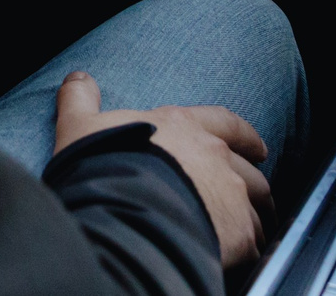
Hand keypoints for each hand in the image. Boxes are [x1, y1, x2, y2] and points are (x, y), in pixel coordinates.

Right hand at [53, 71, 273, 267]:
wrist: (123, 211)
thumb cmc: (104, 165)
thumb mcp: (81, 125)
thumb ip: (81, 100)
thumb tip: (77, 78)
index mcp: (185, 126)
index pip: (226, 122)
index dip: (244, 135)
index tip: (257, 147)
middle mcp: (216, 157)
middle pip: (250, 170)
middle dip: (254, 182)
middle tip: (255, 195)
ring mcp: (231, 195)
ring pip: (258, 207)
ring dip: (256, 216)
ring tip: (250, 231)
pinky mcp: (237, 233)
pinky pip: (253, 243)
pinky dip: (249, 248)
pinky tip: (240, 257)